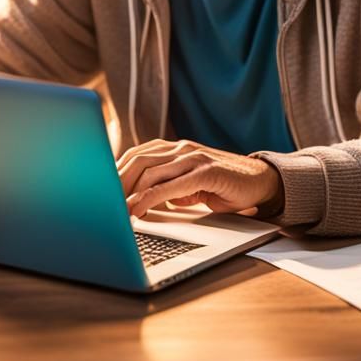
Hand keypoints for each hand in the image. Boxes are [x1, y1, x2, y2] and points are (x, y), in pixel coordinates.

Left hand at [116, 139, 281, 217]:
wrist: (261, 182)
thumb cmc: (224, 185)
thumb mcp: (189, 185)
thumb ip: (168, 186)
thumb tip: (141, 201)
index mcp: (175, 149)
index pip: (136, 155)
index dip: (115, 172)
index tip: (99, 191)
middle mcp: (181, 149)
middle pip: (137, 160)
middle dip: (116, 182)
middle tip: (101, 204)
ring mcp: (194, 157)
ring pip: (151, 171)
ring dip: (128, 192)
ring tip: (114, 211)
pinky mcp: (206, 171)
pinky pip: (171, 185)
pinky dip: (150, 198)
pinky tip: (138, 210)